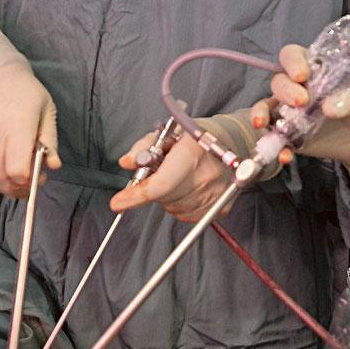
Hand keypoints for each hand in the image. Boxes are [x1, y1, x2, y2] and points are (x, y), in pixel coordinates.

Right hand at [0, 19, 60, 197]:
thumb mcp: (45, 107)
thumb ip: (50, 139)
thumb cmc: (19, 86)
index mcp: (17, 123)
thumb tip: (53, 165)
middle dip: (12, 188)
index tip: (36, 180)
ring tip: (9, 176)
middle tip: (23, 186)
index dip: (27, 183)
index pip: (17, 170)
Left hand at [109, 117, 242, 221]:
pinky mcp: (222, 206)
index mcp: (191, 153)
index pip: (161, 184)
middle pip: (164, 198)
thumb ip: (143, 147)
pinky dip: (180, 205)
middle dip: (153, 189)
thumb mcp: (168, 133)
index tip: (117, 203)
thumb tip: (126, 163)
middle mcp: (207, 176)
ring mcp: (216, 194)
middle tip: (159, 172)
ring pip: (174, 209)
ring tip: (177, 177)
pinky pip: (188, 216)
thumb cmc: (196, 136)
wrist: (232, 140)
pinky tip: (186, 188)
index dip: (136, 195)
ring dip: (167, 197)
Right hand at [270, 44, 349, 194]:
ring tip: (262, 124)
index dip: (293, 62)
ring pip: (266, 106)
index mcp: (314, 68)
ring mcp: (289, 111)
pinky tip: (286, 156)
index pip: (293, 56)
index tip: (302, 75)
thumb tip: (327, 108)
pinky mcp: (288, 135)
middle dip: (285, 90)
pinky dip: (274, 146)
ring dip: (261, 113)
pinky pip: (273, 137)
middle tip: (302, 102)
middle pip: (279, 81)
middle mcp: (296, 87)